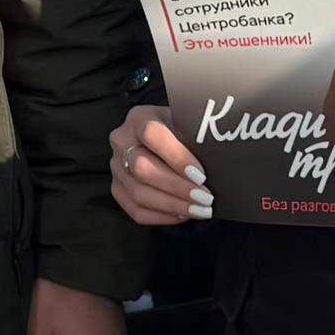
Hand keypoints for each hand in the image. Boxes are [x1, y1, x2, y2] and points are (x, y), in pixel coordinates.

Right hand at [109, 103, 207, 227]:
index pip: (152, 135)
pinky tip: (183, 215)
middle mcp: (121, 141)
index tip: (201, 175)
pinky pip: (135, 210)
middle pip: (142, 168)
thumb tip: (218, 162)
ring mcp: (116, 167)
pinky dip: (161, 216)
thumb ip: (196, 137)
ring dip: (172, 205)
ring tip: (199, 210)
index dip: (177, 157)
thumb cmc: (182, 130)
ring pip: (138, 193)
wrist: (163, 137)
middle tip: (205, 198)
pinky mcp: (117, 188)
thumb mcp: (187, 124)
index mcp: (139, 117)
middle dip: (177, 187)